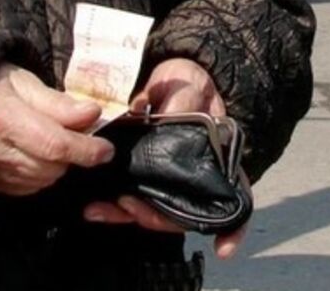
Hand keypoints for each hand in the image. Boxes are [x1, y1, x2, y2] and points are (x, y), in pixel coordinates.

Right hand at [0, 62, 113, 195]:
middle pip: (52, 166)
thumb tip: (92, 114)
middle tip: (80, 134)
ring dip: (59, 163)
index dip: (86, 149)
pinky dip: (43, 173)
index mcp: (1, 117)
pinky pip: (30, 187)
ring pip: (44, 179)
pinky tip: (39, 154)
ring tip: (55, 139)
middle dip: (74, 154)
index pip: (54, 144)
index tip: (106, 148)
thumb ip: (58, 102)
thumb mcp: (24, 82)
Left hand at [82, 58, 245, 258]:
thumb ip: (180, 100)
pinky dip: (112, 209)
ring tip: (100, 209)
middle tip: (129, 207)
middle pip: (184, 214)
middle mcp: (195, 176)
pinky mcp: (140, 178)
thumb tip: (156, 114)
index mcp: (218, 156)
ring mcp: (167, 180)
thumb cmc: (186, 82)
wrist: (164, 79)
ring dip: (127, 216)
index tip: (223, 249)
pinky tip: (94, 209)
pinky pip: (130, 201)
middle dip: (156, 219)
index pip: (235, 196)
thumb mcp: (188, 84)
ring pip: (153, 212)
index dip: (234, 227)